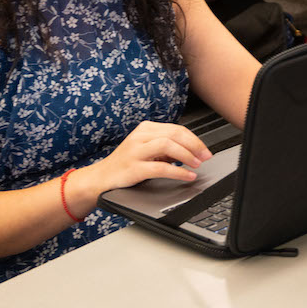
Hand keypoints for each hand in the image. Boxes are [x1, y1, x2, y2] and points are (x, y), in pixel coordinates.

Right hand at [73, 121, 210, 211]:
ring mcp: (136, 151)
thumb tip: (191, 151)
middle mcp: (140, 136)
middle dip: (195, 145)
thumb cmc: (125, 164)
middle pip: (175, 134)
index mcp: (146, 128)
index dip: (195, 139)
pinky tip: (187, 175)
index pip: (177, 129)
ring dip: (187, 155)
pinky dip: (178, 172)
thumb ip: (166, 148)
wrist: (100, 178)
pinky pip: (161, 167)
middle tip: (206, 156)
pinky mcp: (134, 167)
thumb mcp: (146, 150)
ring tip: (197, 164)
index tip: (205, 150)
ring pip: (168, 145)